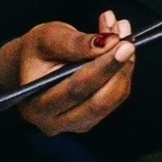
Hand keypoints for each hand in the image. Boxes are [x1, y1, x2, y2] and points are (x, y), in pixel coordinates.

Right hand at [0, 11, 135, 135]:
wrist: (33, 64)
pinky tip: (120, 49)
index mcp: (37, 106)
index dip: (103, 67)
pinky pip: (117, 95)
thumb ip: (75, 42)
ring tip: (124, 37)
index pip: (76, 90)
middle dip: (118, 68)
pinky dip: (123, 70)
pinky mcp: (93, 117)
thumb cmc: (36, 51)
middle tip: (128, 42)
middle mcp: (55, 122)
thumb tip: (109, 42)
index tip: (123, 44)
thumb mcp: (47, 38)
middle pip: (99, 100)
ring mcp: (77, 124)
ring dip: (124, 67)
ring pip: (113, 98)